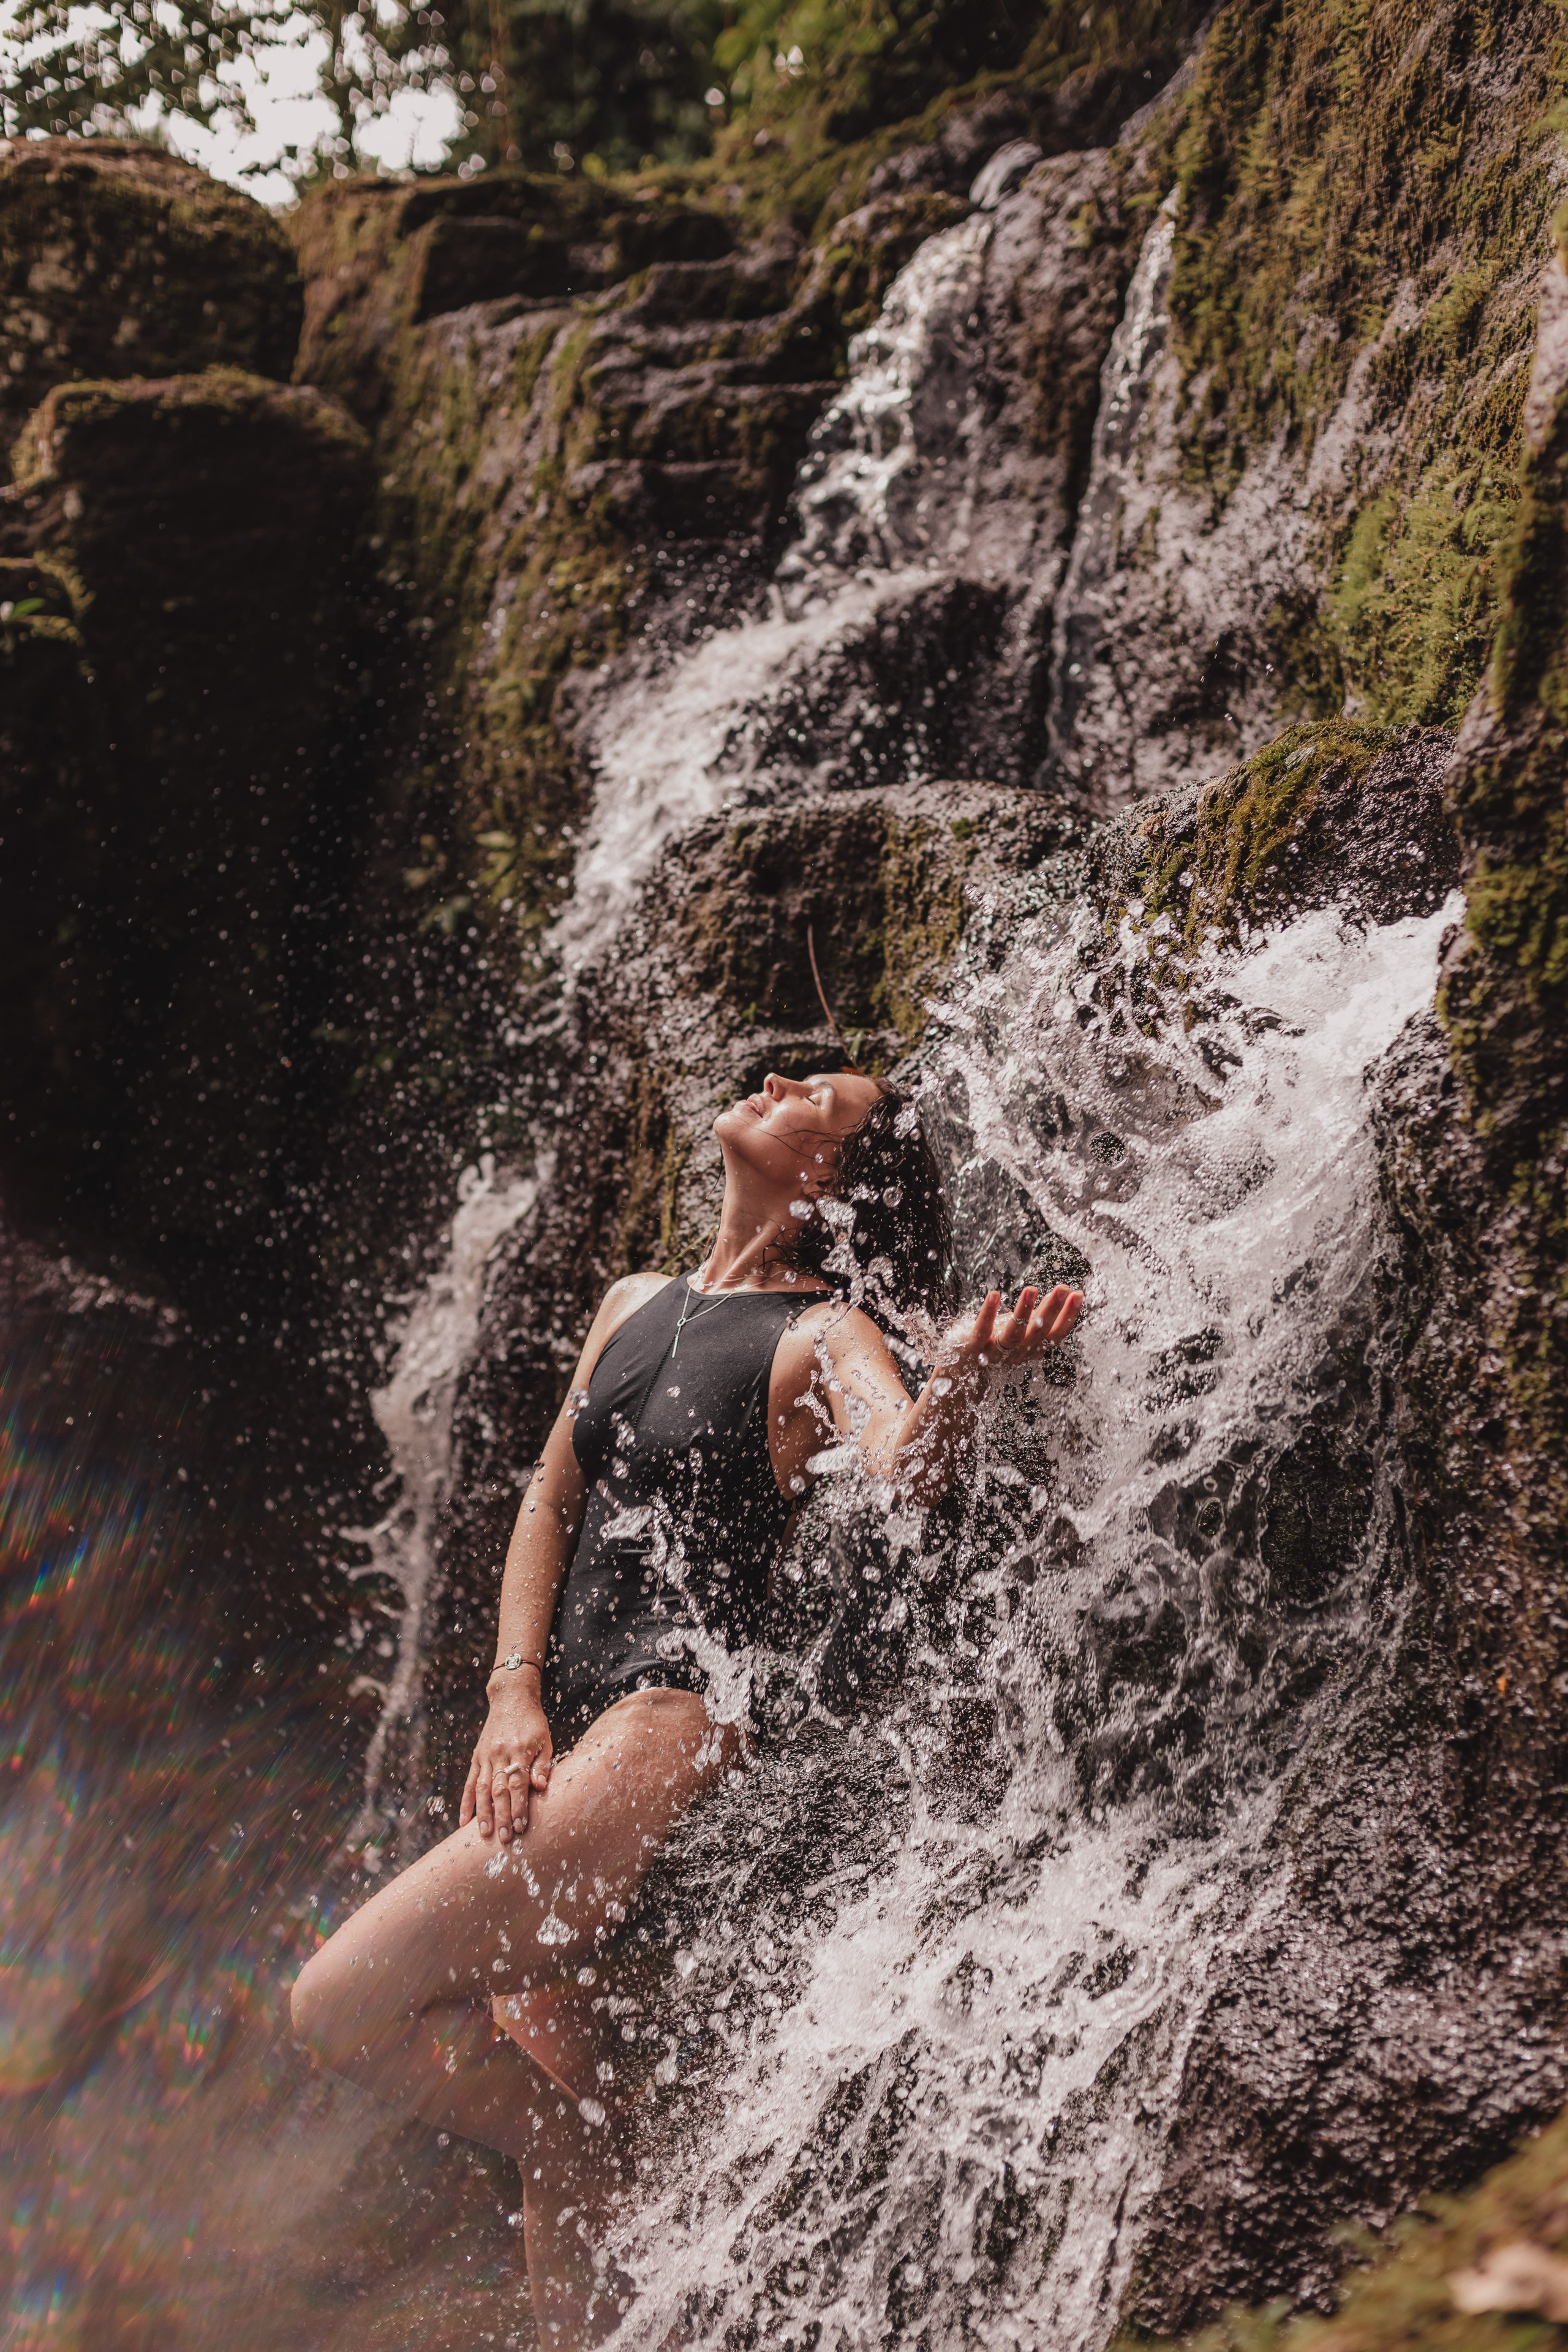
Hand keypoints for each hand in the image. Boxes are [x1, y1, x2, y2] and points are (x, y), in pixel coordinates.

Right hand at [460, 1676, 552, 1843]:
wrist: (511, 1697)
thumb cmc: (533, 1722)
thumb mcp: (545, 1739)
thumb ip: (542, 1764)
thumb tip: (541, 1788)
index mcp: (519, 1750)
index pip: (519, 1783)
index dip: (520, 1806)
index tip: (522, 1826)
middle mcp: (500, 1754)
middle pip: (500, 1789)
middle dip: (502, 1816)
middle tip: (505, 1838)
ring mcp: (486, 1756)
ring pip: (483, 1788)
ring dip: (483, 1813)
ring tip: (484, 1834)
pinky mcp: (477, 1756)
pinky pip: (470, 1782)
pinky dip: (466, 1802)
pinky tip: (463, 1821)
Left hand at [938, 1283, 1082, 1387]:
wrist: (962, 1370)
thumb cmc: (995, 1343)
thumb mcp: (1020, 1327)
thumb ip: (1040, 1312)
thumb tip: (1064, 1291)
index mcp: (1032, 1348)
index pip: (1055, 1334)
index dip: (1068, 1316)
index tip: (1078, 1295)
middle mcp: (1017, 1353)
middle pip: (1038, 1333)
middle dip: (1051, 1310)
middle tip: (1062, 1289)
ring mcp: (995, 1352)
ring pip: (1013, 1334)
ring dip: (1024, 1312)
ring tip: (1032, 1289)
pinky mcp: (973, 1348)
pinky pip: (981, 1331)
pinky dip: (988, 1314)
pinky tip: (994, 1295)